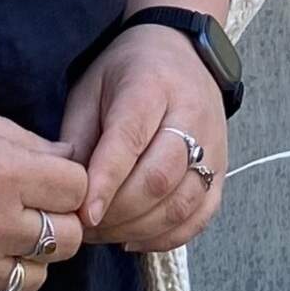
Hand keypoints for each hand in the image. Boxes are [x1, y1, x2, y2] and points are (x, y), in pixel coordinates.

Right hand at [0, 100, 87, 290]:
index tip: (47, 176)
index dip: (66, 179)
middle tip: (31, 206)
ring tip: (0, 232)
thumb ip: (24, 143)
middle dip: (59, 219)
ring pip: (37, 277)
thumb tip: (67, 161)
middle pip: (69, 238)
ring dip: (29, 256)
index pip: (78, 188)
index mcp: (3, 173)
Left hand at [59, 27, 228, 253]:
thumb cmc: (127, 72)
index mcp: (152, 86)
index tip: (83, 215)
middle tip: (85, 227)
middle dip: (118, 213)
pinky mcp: (222, 169)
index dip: (106, 181)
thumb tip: (67, 192)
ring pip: (181, 204)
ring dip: (139, 229)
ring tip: (105, 234)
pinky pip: (200, 216)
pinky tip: (134, 239)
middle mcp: (191, 115)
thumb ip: (78, 137)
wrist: (181, 51)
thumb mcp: (90, 89)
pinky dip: (167, 237)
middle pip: (159, 179)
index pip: (130, 141)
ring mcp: (214, 145)